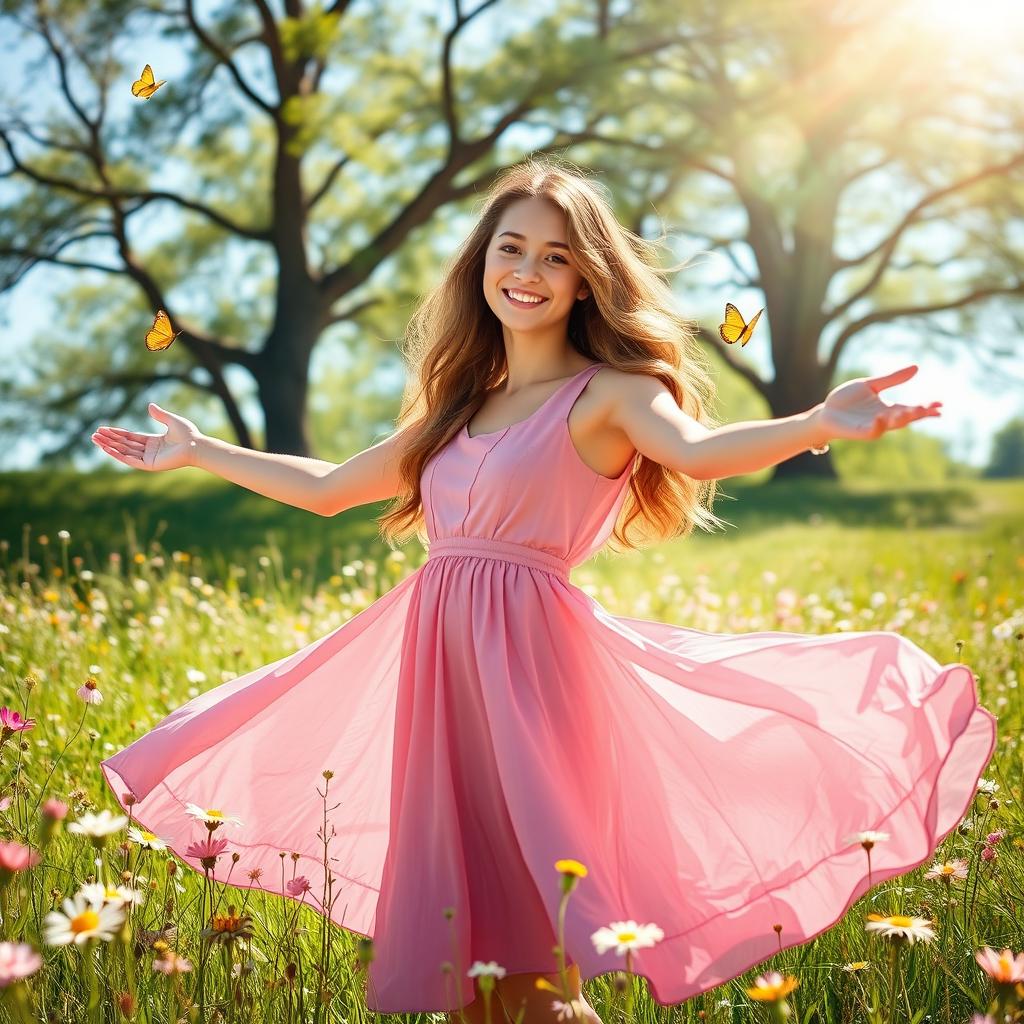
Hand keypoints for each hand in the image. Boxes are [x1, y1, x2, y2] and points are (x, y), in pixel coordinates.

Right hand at [91, 403, 202, 471]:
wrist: (195, 445)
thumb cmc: (188, 434)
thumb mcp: (171, 421)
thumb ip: (160, 414)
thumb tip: (149, 405)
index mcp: (154, 441)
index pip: (130, 437)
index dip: (117, 433)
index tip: (103, 429)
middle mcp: (150, 451)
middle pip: (124, 444)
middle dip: (109, 440)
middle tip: (94, 435)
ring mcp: (149, 458)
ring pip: (125, 452)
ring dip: (110, 446)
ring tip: (96, 440)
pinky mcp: (150, 465)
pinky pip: (131, 460)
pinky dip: (119, 455)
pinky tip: (108, 449)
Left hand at [810, 364, 941, 445]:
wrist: (825, 412)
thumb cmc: (847, 400)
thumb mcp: (871, 385)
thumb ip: (892, 379)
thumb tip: (917, 367)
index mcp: (888, 408)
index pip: (911, 409)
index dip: (926, 408)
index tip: (941, 405)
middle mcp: (884, 419)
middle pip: (906, 418)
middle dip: (919, 414)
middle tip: (932, 409)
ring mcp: (873, 426)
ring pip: (892, 425)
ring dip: (903, 418)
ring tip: (913, 410)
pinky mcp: (860, 432)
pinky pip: (873, 431)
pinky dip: (879, 425)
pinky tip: (882, 417)